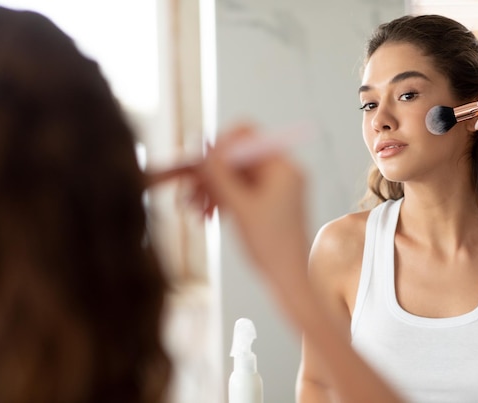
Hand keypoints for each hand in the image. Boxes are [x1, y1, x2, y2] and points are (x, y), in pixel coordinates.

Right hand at [204, 123, 309, 282]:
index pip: (247, 136)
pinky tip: (207, 216)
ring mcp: (277, 187)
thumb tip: (203, 145)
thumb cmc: (271, 246)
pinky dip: (224, 200)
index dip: (218, 146)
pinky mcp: (271, 202)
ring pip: (236, 176)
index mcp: (283, 167)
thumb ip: (220, 174)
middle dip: (211, 175)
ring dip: (213, 190)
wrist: (289, 279)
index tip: (198, 165)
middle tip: (188, 194)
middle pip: (238, 157)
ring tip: (194, 211)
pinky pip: (242, 191)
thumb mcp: (239, 206)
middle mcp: (283, 172)